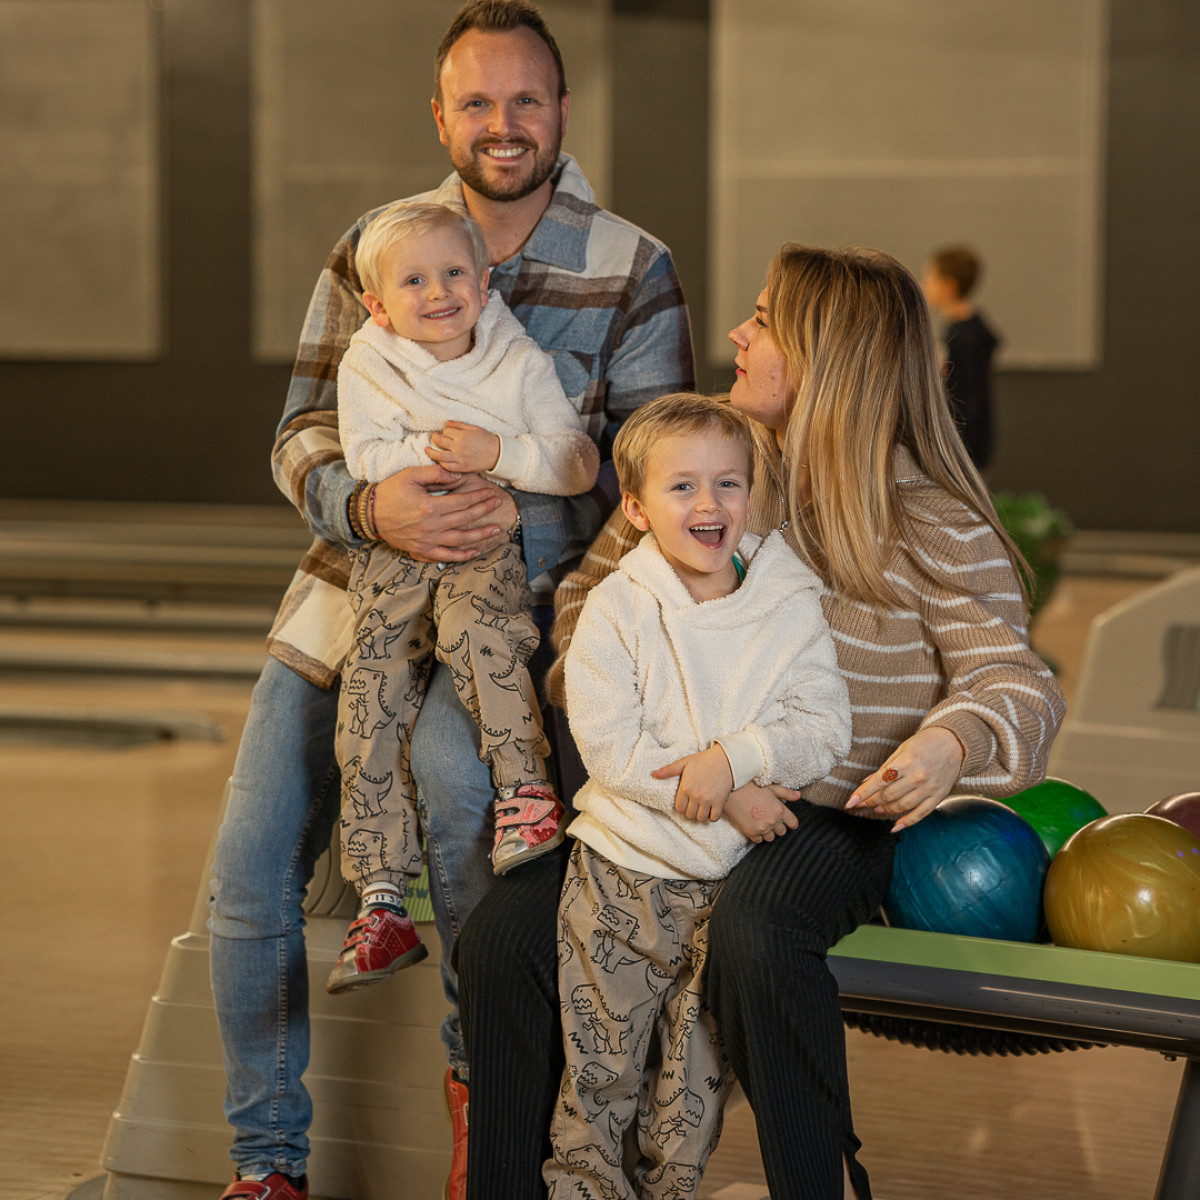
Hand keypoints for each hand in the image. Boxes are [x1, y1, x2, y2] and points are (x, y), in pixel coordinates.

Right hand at [373, 464, 506, 561]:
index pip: (462, 502)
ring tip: (496, 530)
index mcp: (430, 507)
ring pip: (460, 540)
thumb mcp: (411, 475)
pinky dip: (461, 556)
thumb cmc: (390, 492)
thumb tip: (459, 475)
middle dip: (484, 511)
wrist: (369, 514)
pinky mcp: (422, 550)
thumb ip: (436, 473)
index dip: (479, 497)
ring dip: (480, 535)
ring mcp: (427, 541)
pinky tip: (475, 552)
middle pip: (465, 519)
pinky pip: (445, 556)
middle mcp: (431, 526)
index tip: (491, 494)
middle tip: (498, 505)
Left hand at [427, 421, 501, 473]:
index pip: (446, 432)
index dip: (445, 431)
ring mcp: (460, 458)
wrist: (497, 454)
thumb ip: (459, 425)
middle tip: (434, 438)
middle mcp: (459, 447)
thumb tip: (447, 423)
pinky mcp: (462, 467)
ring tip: (428, 450)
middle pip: (440, 442)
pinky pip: (447, 466)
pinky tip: (439, 460)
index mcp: (462, 436)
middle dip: (435, 438)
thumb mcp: (474, 428)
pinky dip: (441, 463)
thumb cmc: (486, 439)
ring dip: (431, 452)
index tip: (446, 432)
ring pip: (439, 456)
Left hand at [653, 745, 734, 821]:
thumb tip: (653, 774)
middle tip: (694, 806)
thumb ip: (668, 770)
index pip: (679, 808)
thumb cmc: (704, 760)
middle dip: (691, 812)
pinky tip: (712, 810)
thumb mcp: (684, 762)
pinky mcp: (720, 802)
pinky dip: (712, 816)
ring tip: (702, 808)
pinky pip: (714, 818)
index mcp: (685, 787)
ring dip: (700, 815)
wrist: (726, 759)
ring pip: (700, 818)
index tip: (686, 802)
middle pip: (689, 815)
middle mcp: (695, 795)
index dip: (682, 807)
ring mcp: (708, 800)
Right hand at [723, 782, 801, 841]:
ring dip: (768, 832)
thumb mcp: (770, 787)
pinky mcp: (751, 833)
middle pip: (782, 832)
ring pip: (771, 838)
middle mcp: (773, 821)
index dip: (791, 823)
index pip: (793, 823)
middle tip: (770, 819)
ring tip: (761, 822)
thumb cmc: (751, 787)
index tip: (787, 823)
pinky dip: (758, 835)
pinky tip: (753, 826)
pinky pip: (759, 841)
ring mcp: (762, 828)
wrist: (730, 792)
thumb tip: (799, 795)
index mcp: (779, 809)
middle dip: (778, 826)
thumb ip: (786, 793)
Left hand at [844, 726, 965, 830]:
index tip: (850, 803)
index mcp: (905, 763)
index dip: (862, 794)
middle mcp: (916, 777)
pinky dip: (906, 822)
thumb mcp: (901, 750)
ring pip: (901, 806)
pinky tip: (895, 826)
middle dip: (871, 801)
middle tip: (862, 804)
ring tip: (876, 809)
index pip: (878, 782)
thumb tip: (866, 782)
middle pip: (887, 796)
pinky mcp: (938, 797)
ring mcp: (928, 789)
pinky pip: (920, 814)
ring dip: (885, 810)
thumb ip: (885, 767)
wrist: (954, 743)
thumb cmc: (924, 743)